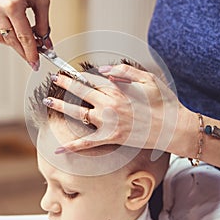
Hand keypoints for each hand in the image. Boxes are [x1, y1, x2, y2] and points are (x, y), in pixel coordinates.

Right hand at [0, 0, 51, 69]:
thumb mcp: (42, 1)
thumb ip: (44, 26)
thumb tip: (46, 43)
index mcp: (12, 5)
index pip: (24, 38)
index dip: (32, 53)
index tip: (36, 63)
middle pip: (13, 41)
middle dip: (25, 53)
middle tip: (35, 60)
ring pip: (4, 39)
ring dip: (17, 45)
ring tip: (30, 45)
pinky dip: (8, 37)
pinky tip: (18, 36)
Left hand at [43, 64, 183, 152]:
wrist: (172, 127)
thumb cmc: (162, 102)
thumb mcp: (147, 79)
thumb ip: (125, 71)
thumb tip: (104, 70)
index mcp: (118, 90)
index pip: (92, 80)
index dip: (79, 75)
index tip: (69, 73)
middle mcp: (109, 106)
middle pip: (81, 92)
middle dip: (65, 84)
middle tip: (54, 79)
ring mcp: (108, 123)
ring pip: (78, 113)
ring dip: (61, 106)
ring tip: (48, 100)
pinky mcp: (111, 139)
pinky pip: (88, 143)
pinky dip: (73, 146)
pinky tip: (59, 149)